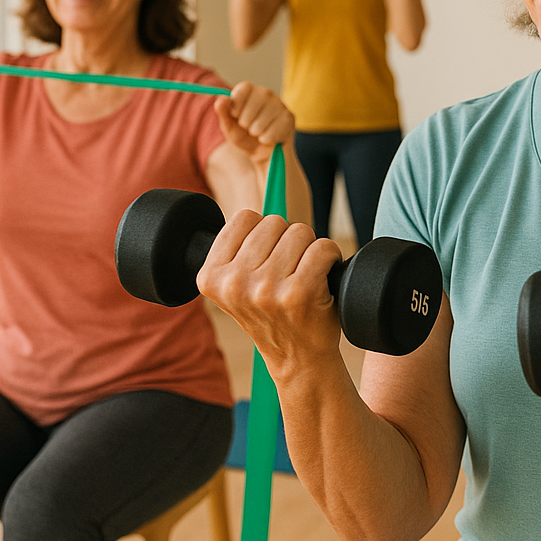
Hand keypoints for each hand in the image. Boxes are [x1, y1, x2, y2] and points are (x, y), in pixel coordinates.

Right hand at [197, 209, 345, 373]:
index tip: (267, 260)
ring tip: (304, 277)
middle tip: (288, 273)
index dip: (263, 233)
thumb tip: (258, 179)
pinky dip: (330, 256)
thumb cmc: (272, 315)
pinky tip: (323, 278)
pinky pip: (323, 247)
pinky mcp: (299, 294)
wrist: (298, 361)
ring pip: (300, 231)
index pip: (244, 217)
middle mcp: (234, 283)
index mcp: (210, 277)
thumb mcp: (234, 285)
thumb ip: (233, 249)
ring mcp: (266, 289)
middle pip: (274, 222)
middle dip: (287, 240)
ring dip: (309, 249)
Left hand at [214, 81, 294, 168]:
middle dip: (246, 120)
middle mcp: (267, 94)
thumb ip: (223, 112)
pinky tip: (267, 139)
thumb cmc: (245, 137)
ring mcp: (280, 105)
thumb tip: (221, 99)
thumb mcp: (229, 127)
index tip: (235, 115)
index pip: (245, 87)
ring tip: (257, 134)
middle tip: (247, 128)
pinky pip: (274, 129)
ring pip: (264, 118)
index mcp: (251, 92)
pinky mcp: (289, 118)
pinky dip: (266, 138)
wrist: (262, 155)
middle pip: (256, 99)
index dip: (237, 103)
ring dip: (256, 132)